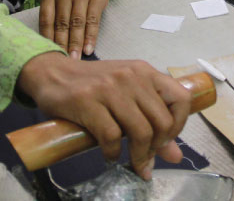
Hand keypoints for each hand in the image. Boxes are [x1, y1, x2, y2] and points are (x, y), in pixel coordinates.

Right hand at [17, 52, 190, 178]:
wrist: (52, 73)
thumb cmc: (93, 85)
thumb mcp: (127, 97)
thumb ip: (151, 120)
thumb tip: (175, 156)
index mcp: (145, 72)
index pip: (181, 98)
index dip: (178, 126)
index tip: (165, 141)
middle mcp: (132, 76)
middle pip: (161, 122)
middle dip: (156, 148)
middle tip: (145, 158)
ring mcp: (109, 87)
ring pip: (139, 131)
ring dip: (138, 156)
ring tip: (132, 163)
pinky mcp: (87, 101)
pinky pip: (111, 137)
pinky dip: (112, 153)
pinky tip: (109, 154)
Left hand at [40, 0, 111, 58]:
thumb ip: (52, 16)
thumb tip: (48, 46)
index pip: (46, 19)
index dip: (48, 39)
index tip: (49, 55)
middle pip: (62, 22)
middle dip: (62, 44)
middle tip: (63, 61)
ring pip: (77, 23)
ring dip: (76, 43)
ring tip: (75, 59)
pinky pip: (93, 21)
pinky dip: (90, 37)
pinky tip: (88, 49)